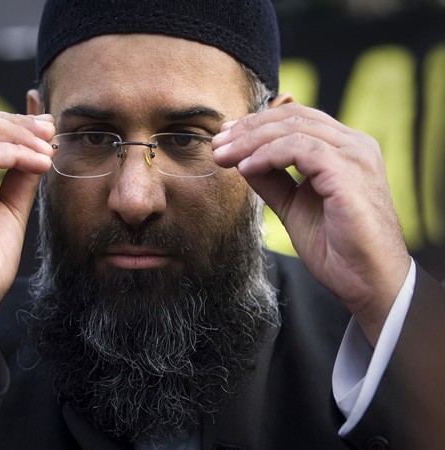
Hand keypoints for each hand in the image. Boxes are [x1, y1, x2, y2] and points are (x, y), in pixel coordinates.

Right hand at [0, 112, 54, 374]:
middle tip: (50, 129)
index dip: (12, 126)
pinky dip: (16, 153)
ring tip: (49, 147)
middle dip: (16, 122)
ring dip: (19, 134)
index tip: (46, 132)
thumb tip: (39, 154)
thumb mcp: (10, 213)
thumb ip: (20, 181)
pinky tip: (40, 163)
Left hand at [212, 102, 409, 344]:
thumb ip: (273, 180)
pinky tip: (246, 168)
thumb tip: (243, 160)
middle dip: (248, 129)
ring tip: (223, 156)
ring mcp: (355, 156)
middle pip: (292, 118)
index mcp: (345, 149)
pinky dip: (268, 155)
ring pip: (294, 129)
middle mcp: (354, 145)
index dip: (257, 124)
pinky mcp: (349, 172)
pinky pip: (300, 149)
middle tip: (217, 144)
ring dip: (251, 141)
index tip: (225, 138)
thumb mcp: (294, 206)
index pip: (297, 120)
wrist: (367, 282)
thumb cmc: (336, 249)